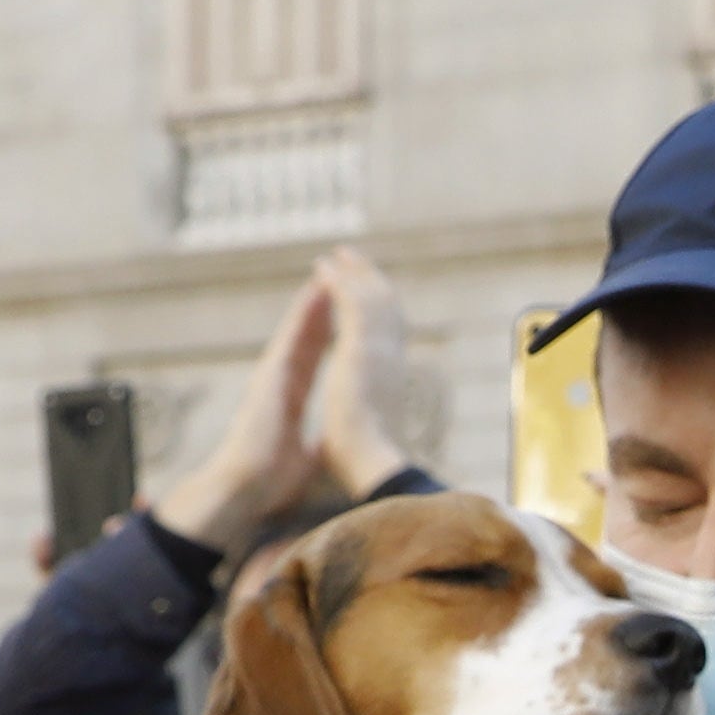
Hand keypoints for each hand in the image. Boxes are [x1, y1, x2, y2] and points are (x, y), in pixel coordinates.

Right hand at [150, 266, 337, 554]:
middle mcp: (279, 383)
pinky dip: (303, 313)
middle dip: (322, 312)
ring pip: (298, 330)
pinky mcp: (270, 375)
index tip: (341, 318)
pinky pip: (290, 336)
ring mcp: (272, 376)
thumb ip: (317, 445)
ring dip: (314, 303)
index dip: (326, 338)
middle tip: (338, 283)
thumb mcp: (305, 459)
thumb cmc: (269, 481)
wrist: (245, 488)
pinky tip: (316, 291)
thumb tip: (332, 449)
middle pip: (307, 339)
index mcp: (288, 401)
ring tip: (330, 274)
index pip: (313, 361)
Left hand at [310, 247, 412, 497]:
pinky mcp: (361, 346)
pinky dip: (340, 282)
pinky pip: (351, 302)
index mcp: (389, 378)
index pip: (386, 334)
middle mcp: (390, 357)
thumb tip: (360, 435)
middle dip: (368, 280)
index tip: (364, 296)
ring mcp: (378, 349)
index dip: (376, 312)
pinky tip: (324, 268)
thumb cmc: (365, 460)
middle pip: (384, 306)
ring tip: (336, 254)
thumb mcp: (365, 432)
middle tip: (352, 259)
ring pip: (370, 297)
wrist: (369, 460)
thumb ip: (362, 422)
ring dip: (353, 273)